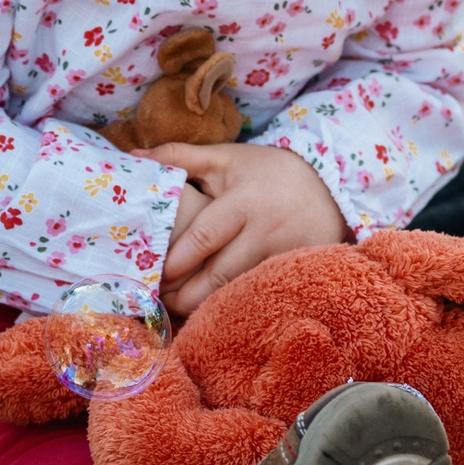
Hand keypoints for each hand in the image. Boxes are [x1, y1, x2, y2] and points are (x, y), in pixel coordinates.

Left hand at [138, 141, 349, 317]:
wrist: (329, 189)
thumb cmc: (266, 172)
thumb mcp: (227, 158)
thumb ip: (181, 156)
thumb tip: (134, 155)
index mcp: (243, 202)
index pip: (205, 237)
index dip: (177, 260)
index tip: (154, 274)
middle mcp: (263, 231)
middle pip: (219, 274)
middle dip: (186, 294)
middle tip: (159, 302)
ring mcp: (280, 255)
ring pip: (237, 289)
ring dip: (206, 303)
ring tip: (177, 309)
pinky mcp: (291, 271)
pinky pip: (256, 291)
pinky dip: (232, 301)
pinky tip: (212, 309)